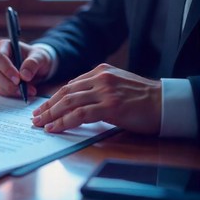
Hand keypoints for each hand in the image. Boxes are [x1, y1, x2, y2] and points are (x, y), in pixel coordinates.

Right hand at [0, 39, 52, 97]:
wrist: (39, 67)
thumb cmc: (38, 58)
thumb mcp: (40, 57)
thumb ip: (33, 63)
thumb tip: (24, 75)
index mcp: (4, 46)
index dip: (6, 69)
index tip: (18, 79)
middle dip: (8, 83)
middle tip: (23, 89)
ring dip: (12, 90)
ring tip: (29, 91)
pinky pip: (1, 91)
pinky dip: (13, 94)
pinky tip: (25, 93)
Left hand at [32, 63, 161, 134]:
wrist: (165, 102)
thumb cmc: (141, 98)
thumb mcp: (116, 86)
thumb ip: (96, 89)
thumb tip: (75, 102)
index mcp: (100, 71)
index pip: (69, 85)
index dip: (53, 98)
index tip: (43, 108)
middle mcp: (100, 78)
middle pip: (65, 93)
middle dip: (47, 107)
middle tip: (35, 118)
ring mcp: (105, 91)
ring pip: (69, 102)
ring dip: (51, 115)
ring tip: (40, 124)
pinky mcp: (110, 106)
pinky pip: (80, 114)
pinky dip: (64, 122)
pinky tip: (54, 128)